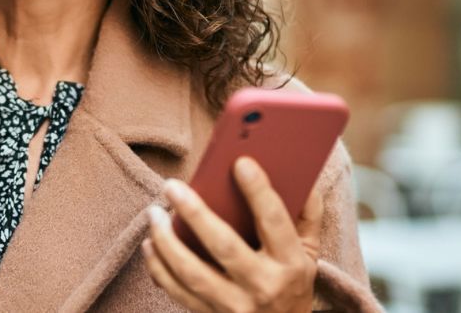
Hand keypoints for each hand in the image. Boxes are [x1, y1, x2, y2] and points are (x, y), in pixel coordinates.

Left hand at [142, 157, 321, 312]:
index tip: (240, 162)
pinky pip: (178, 292)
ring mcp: (236, 305)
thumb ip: (306, 214)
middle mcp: (264, 286)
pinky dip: (159, 268)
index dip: (258, 192)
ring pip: (193, 273)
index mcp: (291, 263)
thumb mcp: (310, 252)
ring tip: (153, 212)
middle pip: (224, 246)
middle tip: (172, 186)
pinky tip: (150, 244)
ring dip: (167, 241)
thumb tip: (299, 175)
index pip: (274, 222)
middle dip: (195, 214)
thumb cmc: (292, 281)